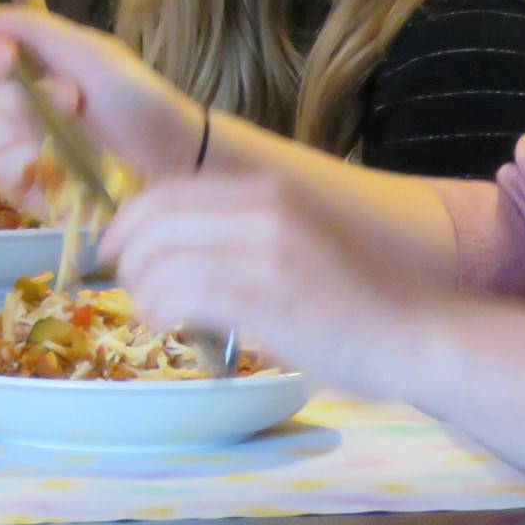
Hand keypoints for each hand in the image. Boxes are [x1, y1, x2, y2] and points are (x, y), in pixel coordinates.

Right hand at [0, 5, 203, 201]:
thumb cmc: (134, 96)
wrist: (173, 154)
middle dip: (16, 98)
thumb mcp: (86, 50)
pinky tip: (55, 164)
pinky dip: (23, 166)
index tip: (7, 57)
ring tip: (64, 133)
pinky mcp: (24, 189)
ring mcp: (14, 150)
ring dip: (16, 132)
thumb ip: (27, 27)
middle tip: (70, 97)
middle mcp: (10, 107)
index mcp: (21, 68)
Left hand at [101, 173, 443, 396]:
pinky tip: (173, 327)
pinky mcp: (266, 298)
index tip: (113, 250)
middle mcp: (262, 210)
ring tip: (157, 314)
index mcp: (265, 191)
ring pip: (162, 261)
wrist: (410, 332)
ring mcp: (264, 253)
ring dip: (144, 292)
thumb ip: (235, 230)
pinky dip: (164, 312)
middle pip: (154, 222)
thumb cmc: (348, 296)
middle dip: (128, 258)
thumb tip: (165, 239)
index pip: (167, 193)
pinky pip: (184, 296)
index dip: (126, 221)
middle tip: (134, 290)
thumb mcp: (289, 239)